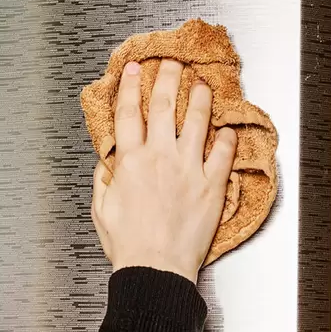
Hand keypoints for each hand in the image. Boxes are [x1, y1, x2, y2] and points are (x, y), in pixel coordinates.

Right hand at [91, 59, 237, 283]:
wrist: (156, 268)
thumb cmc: (129, 246)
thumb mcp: (102, 210)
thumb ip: (103, 181)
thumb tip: (106, 163)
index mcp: (131, 162)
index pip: (128, 113)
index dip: (130, 87)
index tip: (133, 70)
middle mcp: (160, 157)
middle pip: (164, 106)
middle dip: (167, 78)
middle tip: (171, 64)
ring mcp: (189, 169)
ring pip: (197, 121)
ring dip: (200, 98)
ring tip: (203, 86)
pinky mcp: (211, 185)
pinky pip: (224, 152)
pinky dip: (227, 137)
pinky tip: (228, 129)